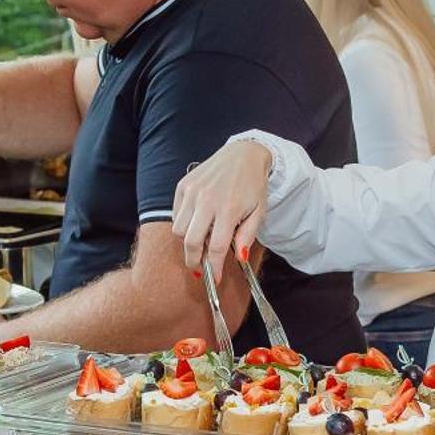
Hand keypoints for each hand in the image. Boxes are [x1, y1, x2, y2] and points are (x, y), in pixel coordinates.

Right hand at [172, 140, 272, 283]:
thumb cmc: (253, 185)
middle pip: (192, 242)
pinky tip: (197, 223)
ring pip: (179, 230)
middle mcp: (207, 201)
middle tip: (199, 269)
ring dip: (188, 242)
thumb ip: (248, 236)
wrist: (243, 155)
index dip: (215, 267)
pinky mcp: (183, 186)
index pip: (218, 248)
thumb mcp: (259, 212)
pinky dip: (183, 224)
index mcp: (229, 209)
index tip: (214, 279)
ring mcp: (192, 192)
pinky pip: (176, 214)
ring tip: (202, 241)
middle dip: (194, 261)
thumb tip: (240, 258)